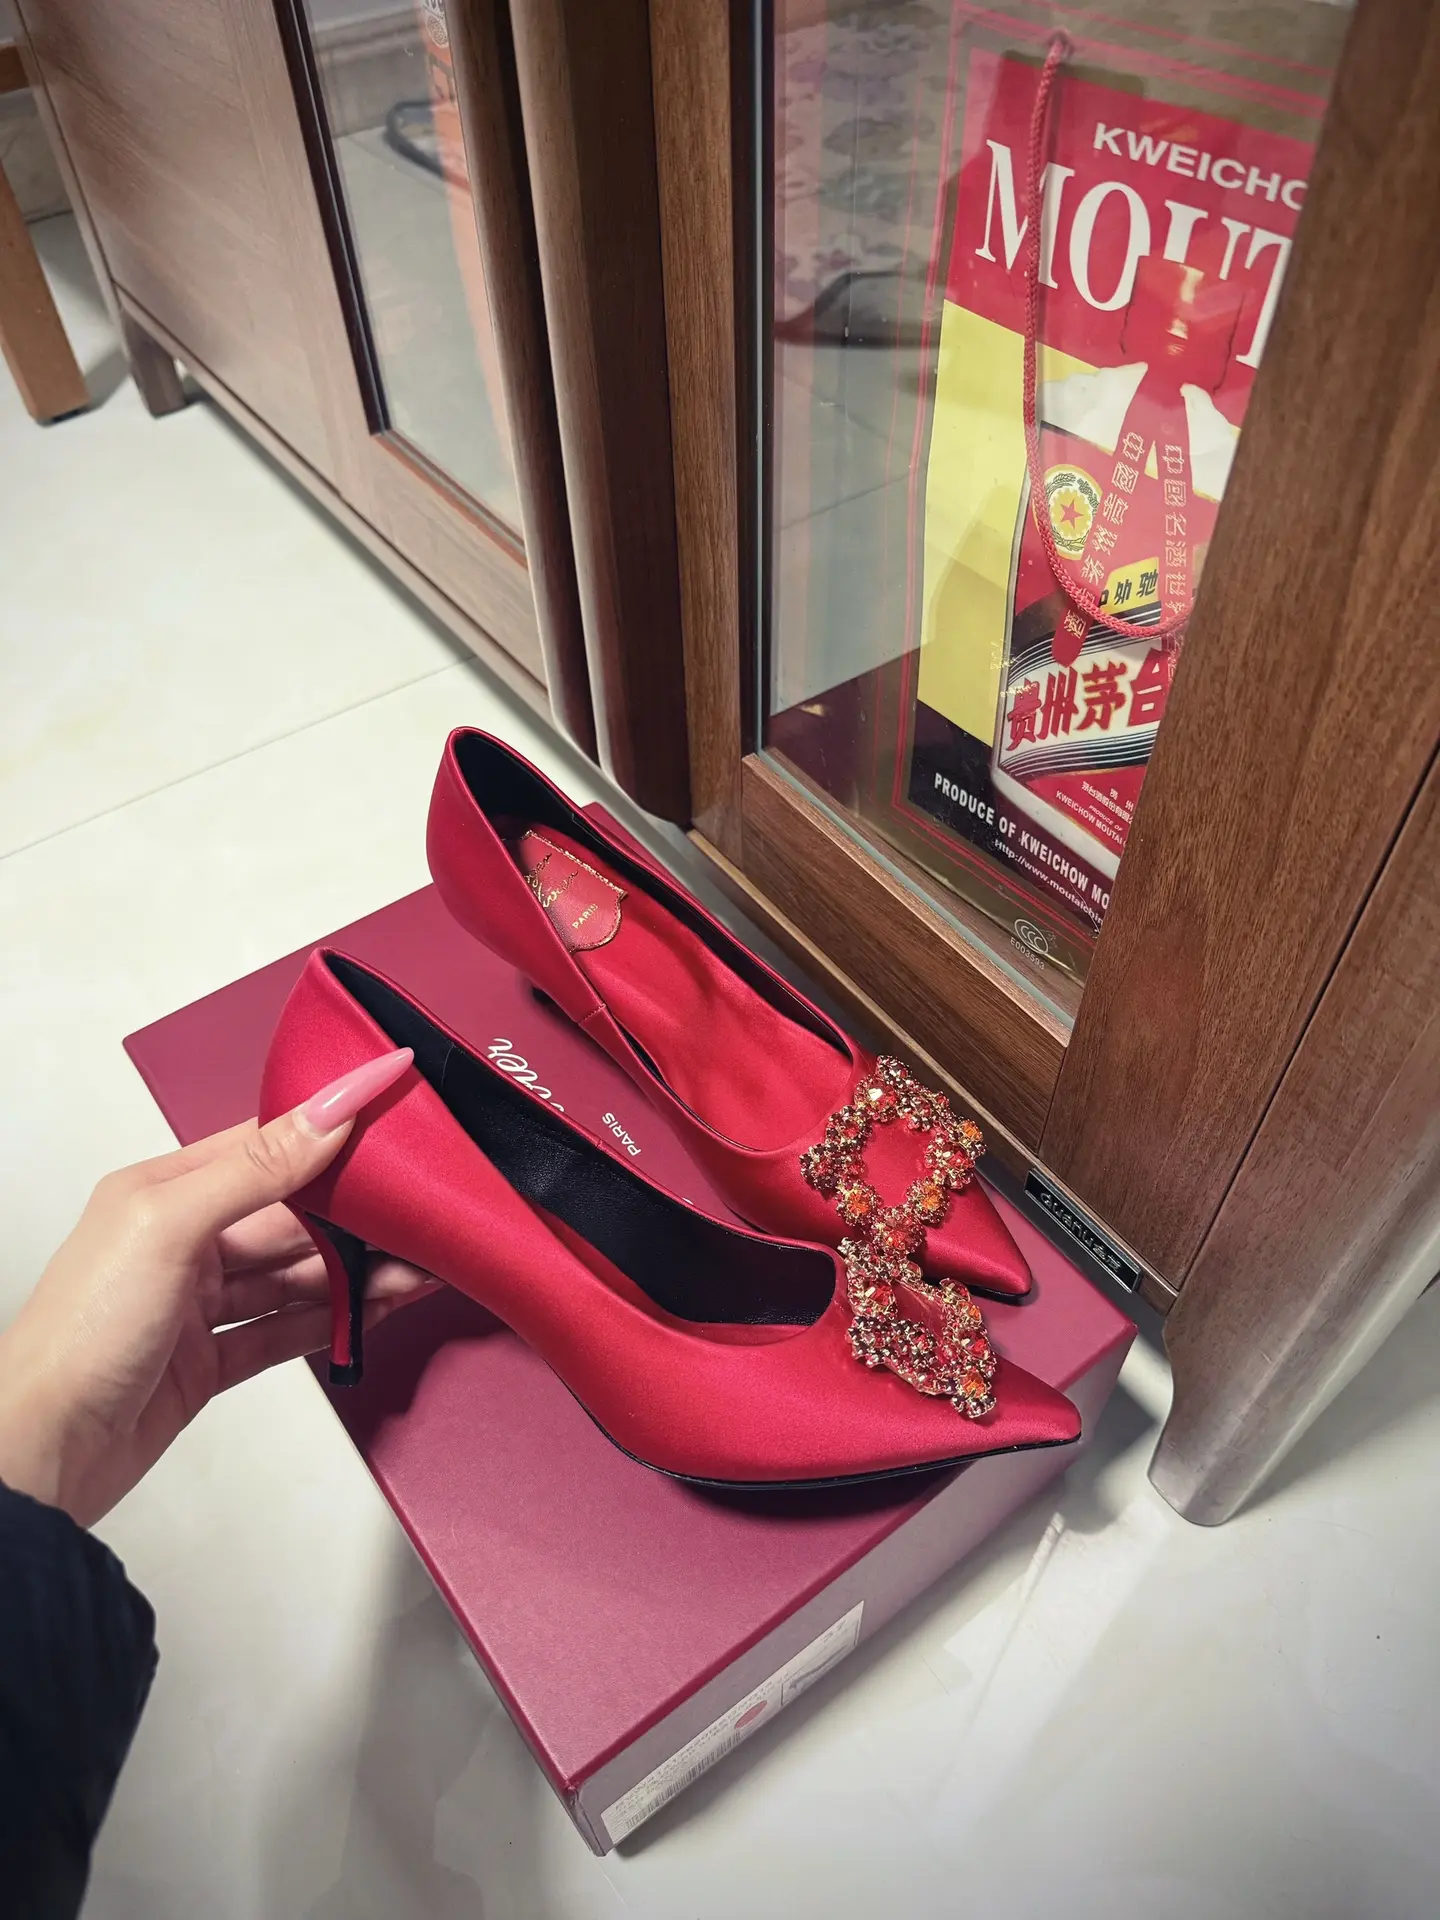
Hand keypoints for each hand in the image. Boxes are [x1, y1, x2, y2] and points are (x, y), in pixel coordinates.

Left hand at [0, 1048, 433, 1527]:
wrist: (37, 1456)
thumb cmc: (77, 1336)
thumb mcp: (170, 1227)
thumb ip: (258, 1168)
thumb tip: (329, 1109)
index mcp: (164, 1189)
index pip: (267, 1142)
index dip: (332, 1126)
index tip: (395, 1110)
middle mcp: (183, 1240)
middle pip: (294, 1214)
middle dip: (361, 1215)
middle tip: (425, 1212)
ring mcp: (197, 1304)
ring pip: (298, 1275)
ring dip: (360, 1272)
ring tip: (419, 1267)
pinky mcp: (209, 1362)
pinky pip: (289, 1329)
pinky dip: (337, 1320)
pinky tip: (377, 1309)